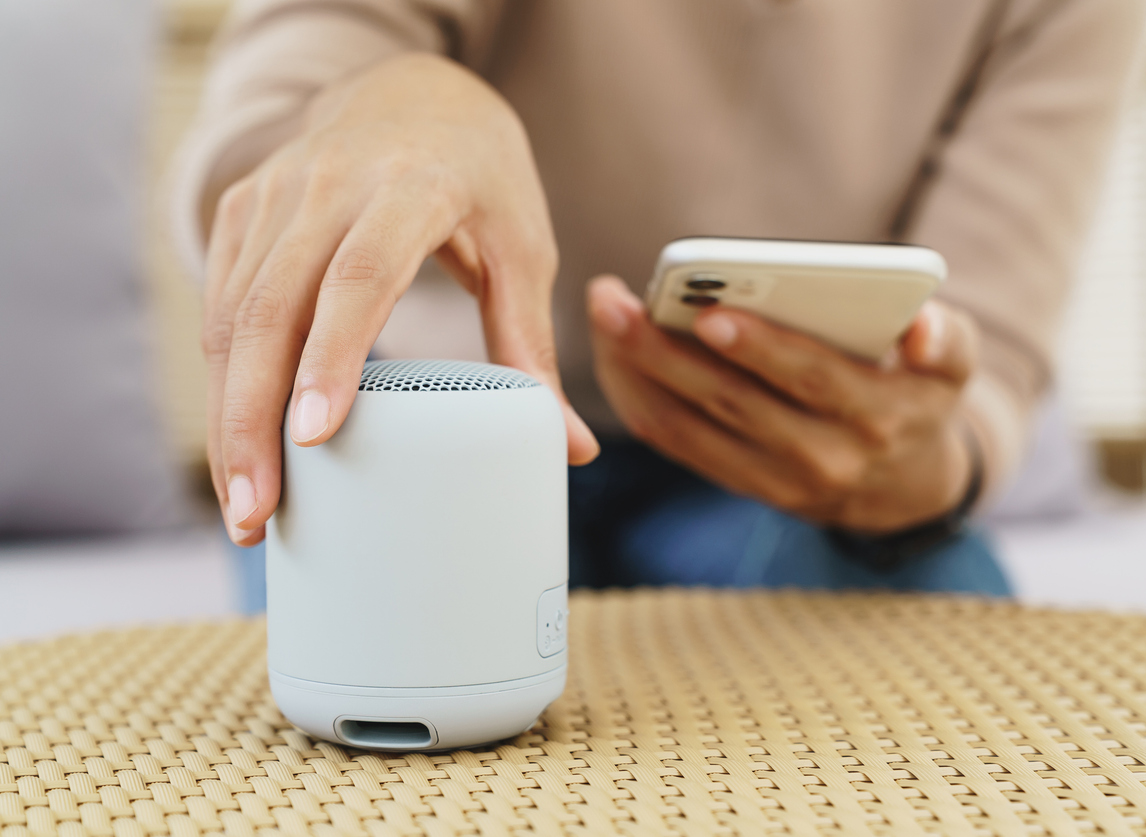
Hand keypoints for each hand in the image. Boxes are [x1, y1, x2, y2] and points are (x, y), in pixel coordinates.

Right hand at [202, 53, 597, 545]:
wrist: (411, 91)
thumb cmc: (479, 175)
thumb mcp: (522, 246)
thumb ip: (533, 344)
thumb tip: (574, 450)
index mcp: (412, 187)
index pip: (362, 274)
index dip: (335, 355)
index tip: (314, 436)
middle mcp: (329, 185)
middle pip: (272, 307)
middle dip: (254, 419)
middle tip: (258, 516)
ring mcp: (275, 196)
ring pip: (231, 315)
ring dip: (228, 418)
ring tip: (246, 509)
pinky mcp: (243, 213)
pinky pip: (219, 303)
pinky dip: (222, 382)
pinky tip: (236, 447)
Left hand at [587, 276, 977, 532]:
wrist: (903, 487)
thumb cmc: (916, 395)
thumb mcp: (952, 365)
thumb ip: (948, 339)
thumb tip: (922, 329)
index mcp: (878, 417)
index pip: (811, 379)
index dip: (760, 348)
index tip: (708, 315)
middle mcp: (824, 458)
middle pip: (734, 403)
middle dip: (667, 352)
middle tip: (615, 304)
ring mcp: (776, 480)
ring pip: (693, 428)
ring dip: (639, 375)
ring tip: (603, 320)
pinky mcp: (742, 484)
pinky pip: (680, 446)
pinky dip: (641, 402)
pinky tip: (612, 358)